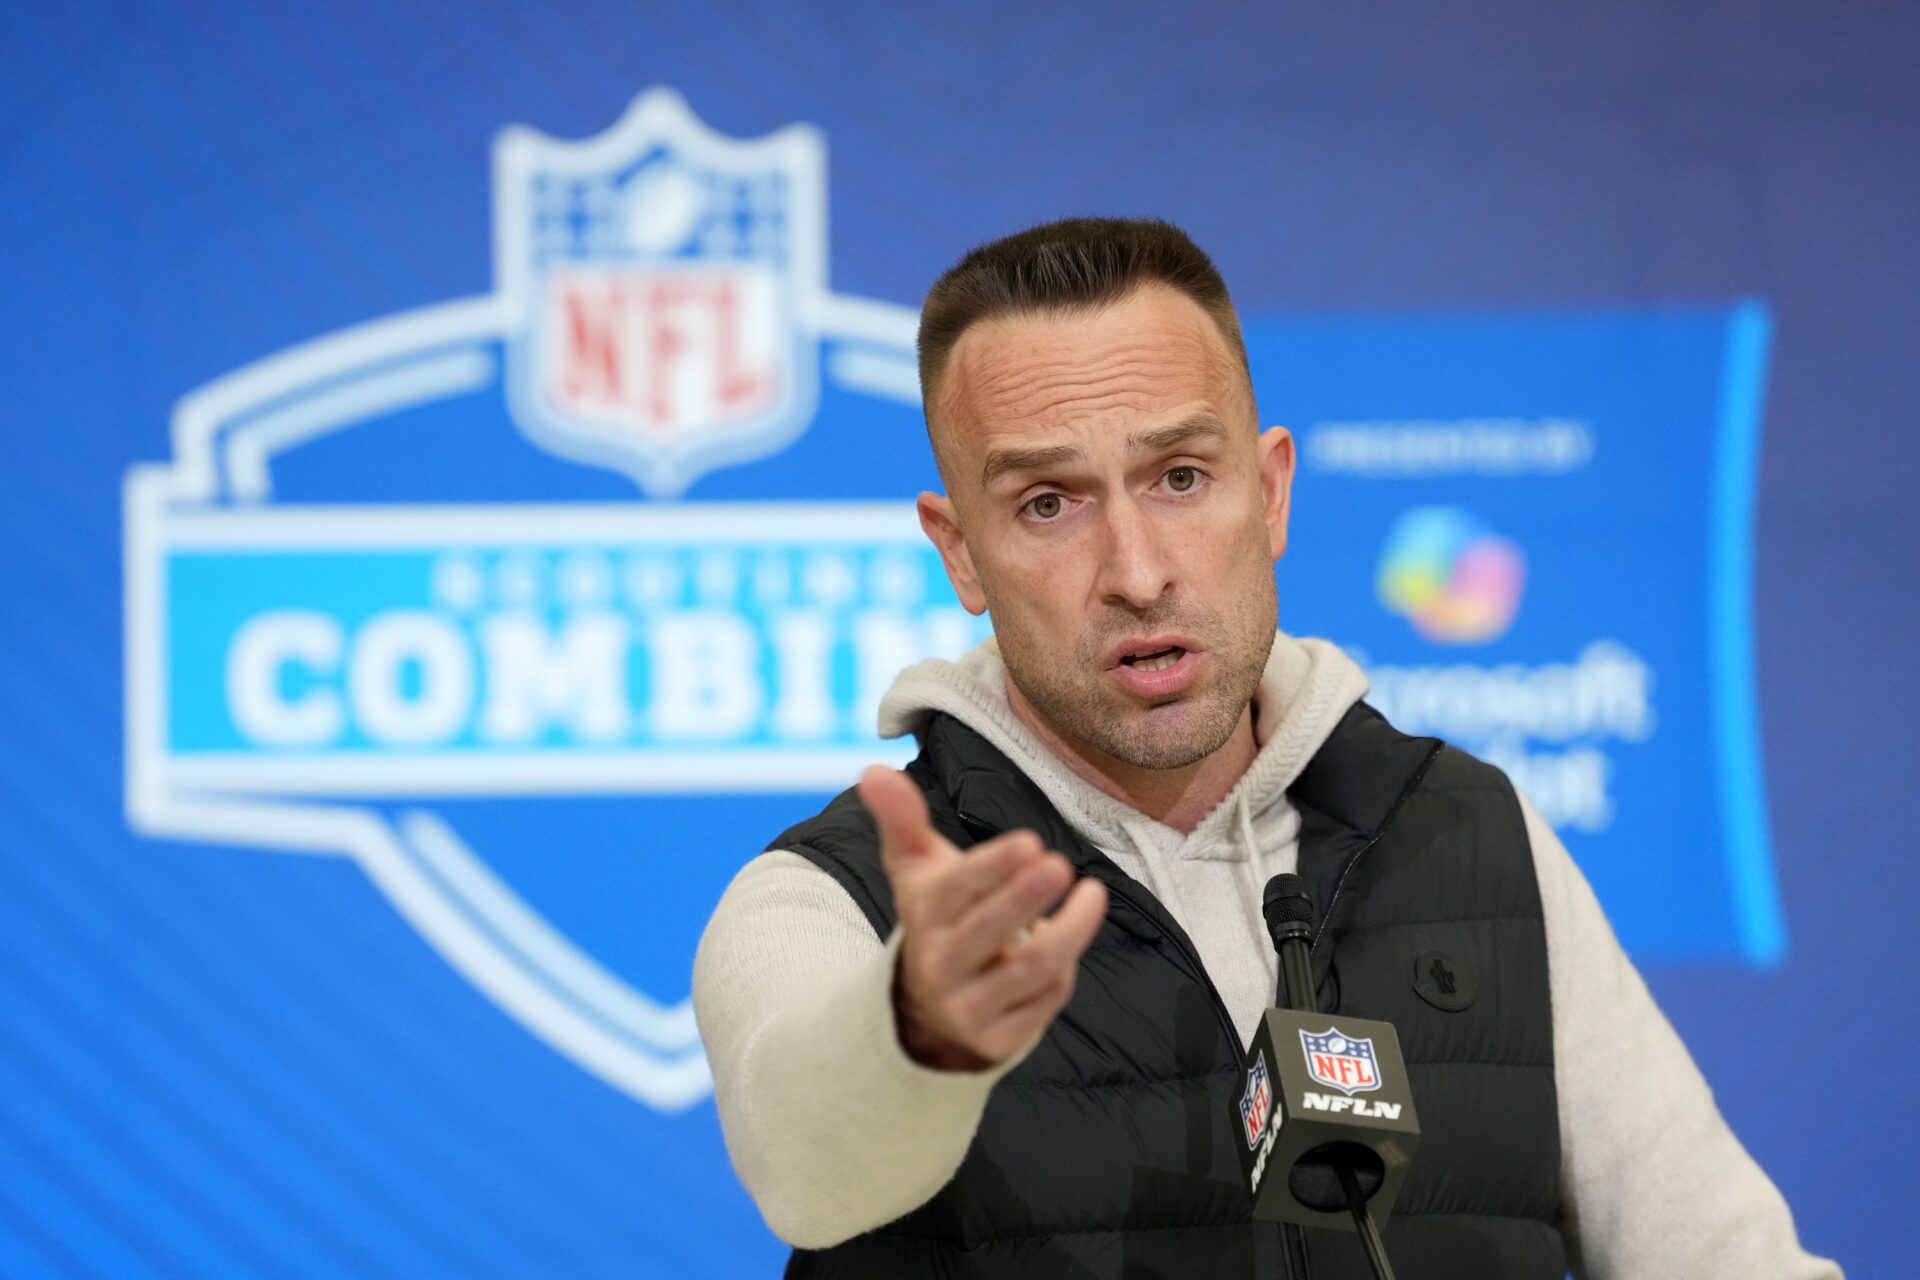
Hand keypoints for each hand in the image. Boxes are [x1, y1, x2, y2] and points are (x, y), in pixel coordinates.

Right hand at [858, 765, 1108, 1071]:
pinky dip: (1065, 971)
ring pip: (1030, 970)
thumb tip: (873, 770)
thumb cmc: (938, 916)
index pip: (954, 891)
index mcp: (922, 918)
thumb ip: (902, 818)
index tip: (1030, 842)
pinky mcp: (1000, 1039)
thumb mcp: (916, 868)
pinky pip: (1046, 1001)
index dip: (992, 867)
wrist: (929, 1004)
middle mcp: (940, 966)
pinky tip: (1070, 940)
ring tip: (1092, 894)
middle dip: (1026, 899)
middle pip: (989, 933)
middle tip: (1060, 866)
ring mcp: (969, 1007)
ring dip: (1069, 931)